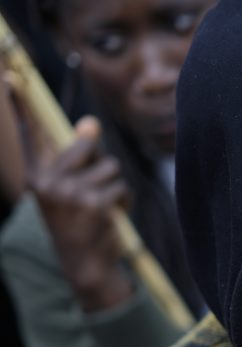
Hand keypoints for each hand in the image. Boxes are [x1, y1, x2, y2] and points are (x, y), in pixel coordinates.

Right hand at [29, 116, 132, 310]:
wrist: (85, 264)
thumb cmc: (79, 223)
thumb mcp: (72, 189)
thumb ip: (79, 157)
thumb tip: (90, 122)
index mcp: (36, 178)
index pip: (29, 137)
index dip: (21, 107)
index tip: (11, 80)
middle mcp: (47, 182)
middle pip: (86, 145)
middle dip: (100, 163)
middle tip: (93, 188)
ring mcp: (70, 193)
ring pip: (110, 167)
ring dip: (114, 186)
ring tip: (102, 206)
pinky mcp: (93, 203)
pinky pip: (121, 187)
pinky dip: (124, 201)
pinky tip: (112, 216)